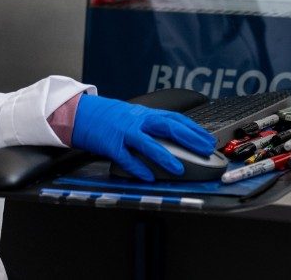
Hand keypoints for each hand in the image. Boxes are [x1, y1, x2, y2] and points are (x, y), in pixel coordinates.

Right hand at [69, 95, 216, 181]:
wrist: (82, 113)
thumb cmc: (110, 117)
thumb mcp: (133, 116)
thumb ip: (150, 125)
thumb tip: (172, 136)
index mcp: (145, 114)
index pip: (174, 118)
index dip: (193, 129)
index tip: (208, 138)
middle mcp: (137, 120)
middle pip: (167, 126)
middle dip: (188, 138)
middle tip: (204, 149)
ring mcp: (124, 132)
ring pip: (147, 143)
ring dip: (164, 156)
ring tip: (178, 168)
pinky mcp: (111, 144)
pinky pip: (126, 157)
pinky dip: (137, 167)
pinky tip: (148, 176)